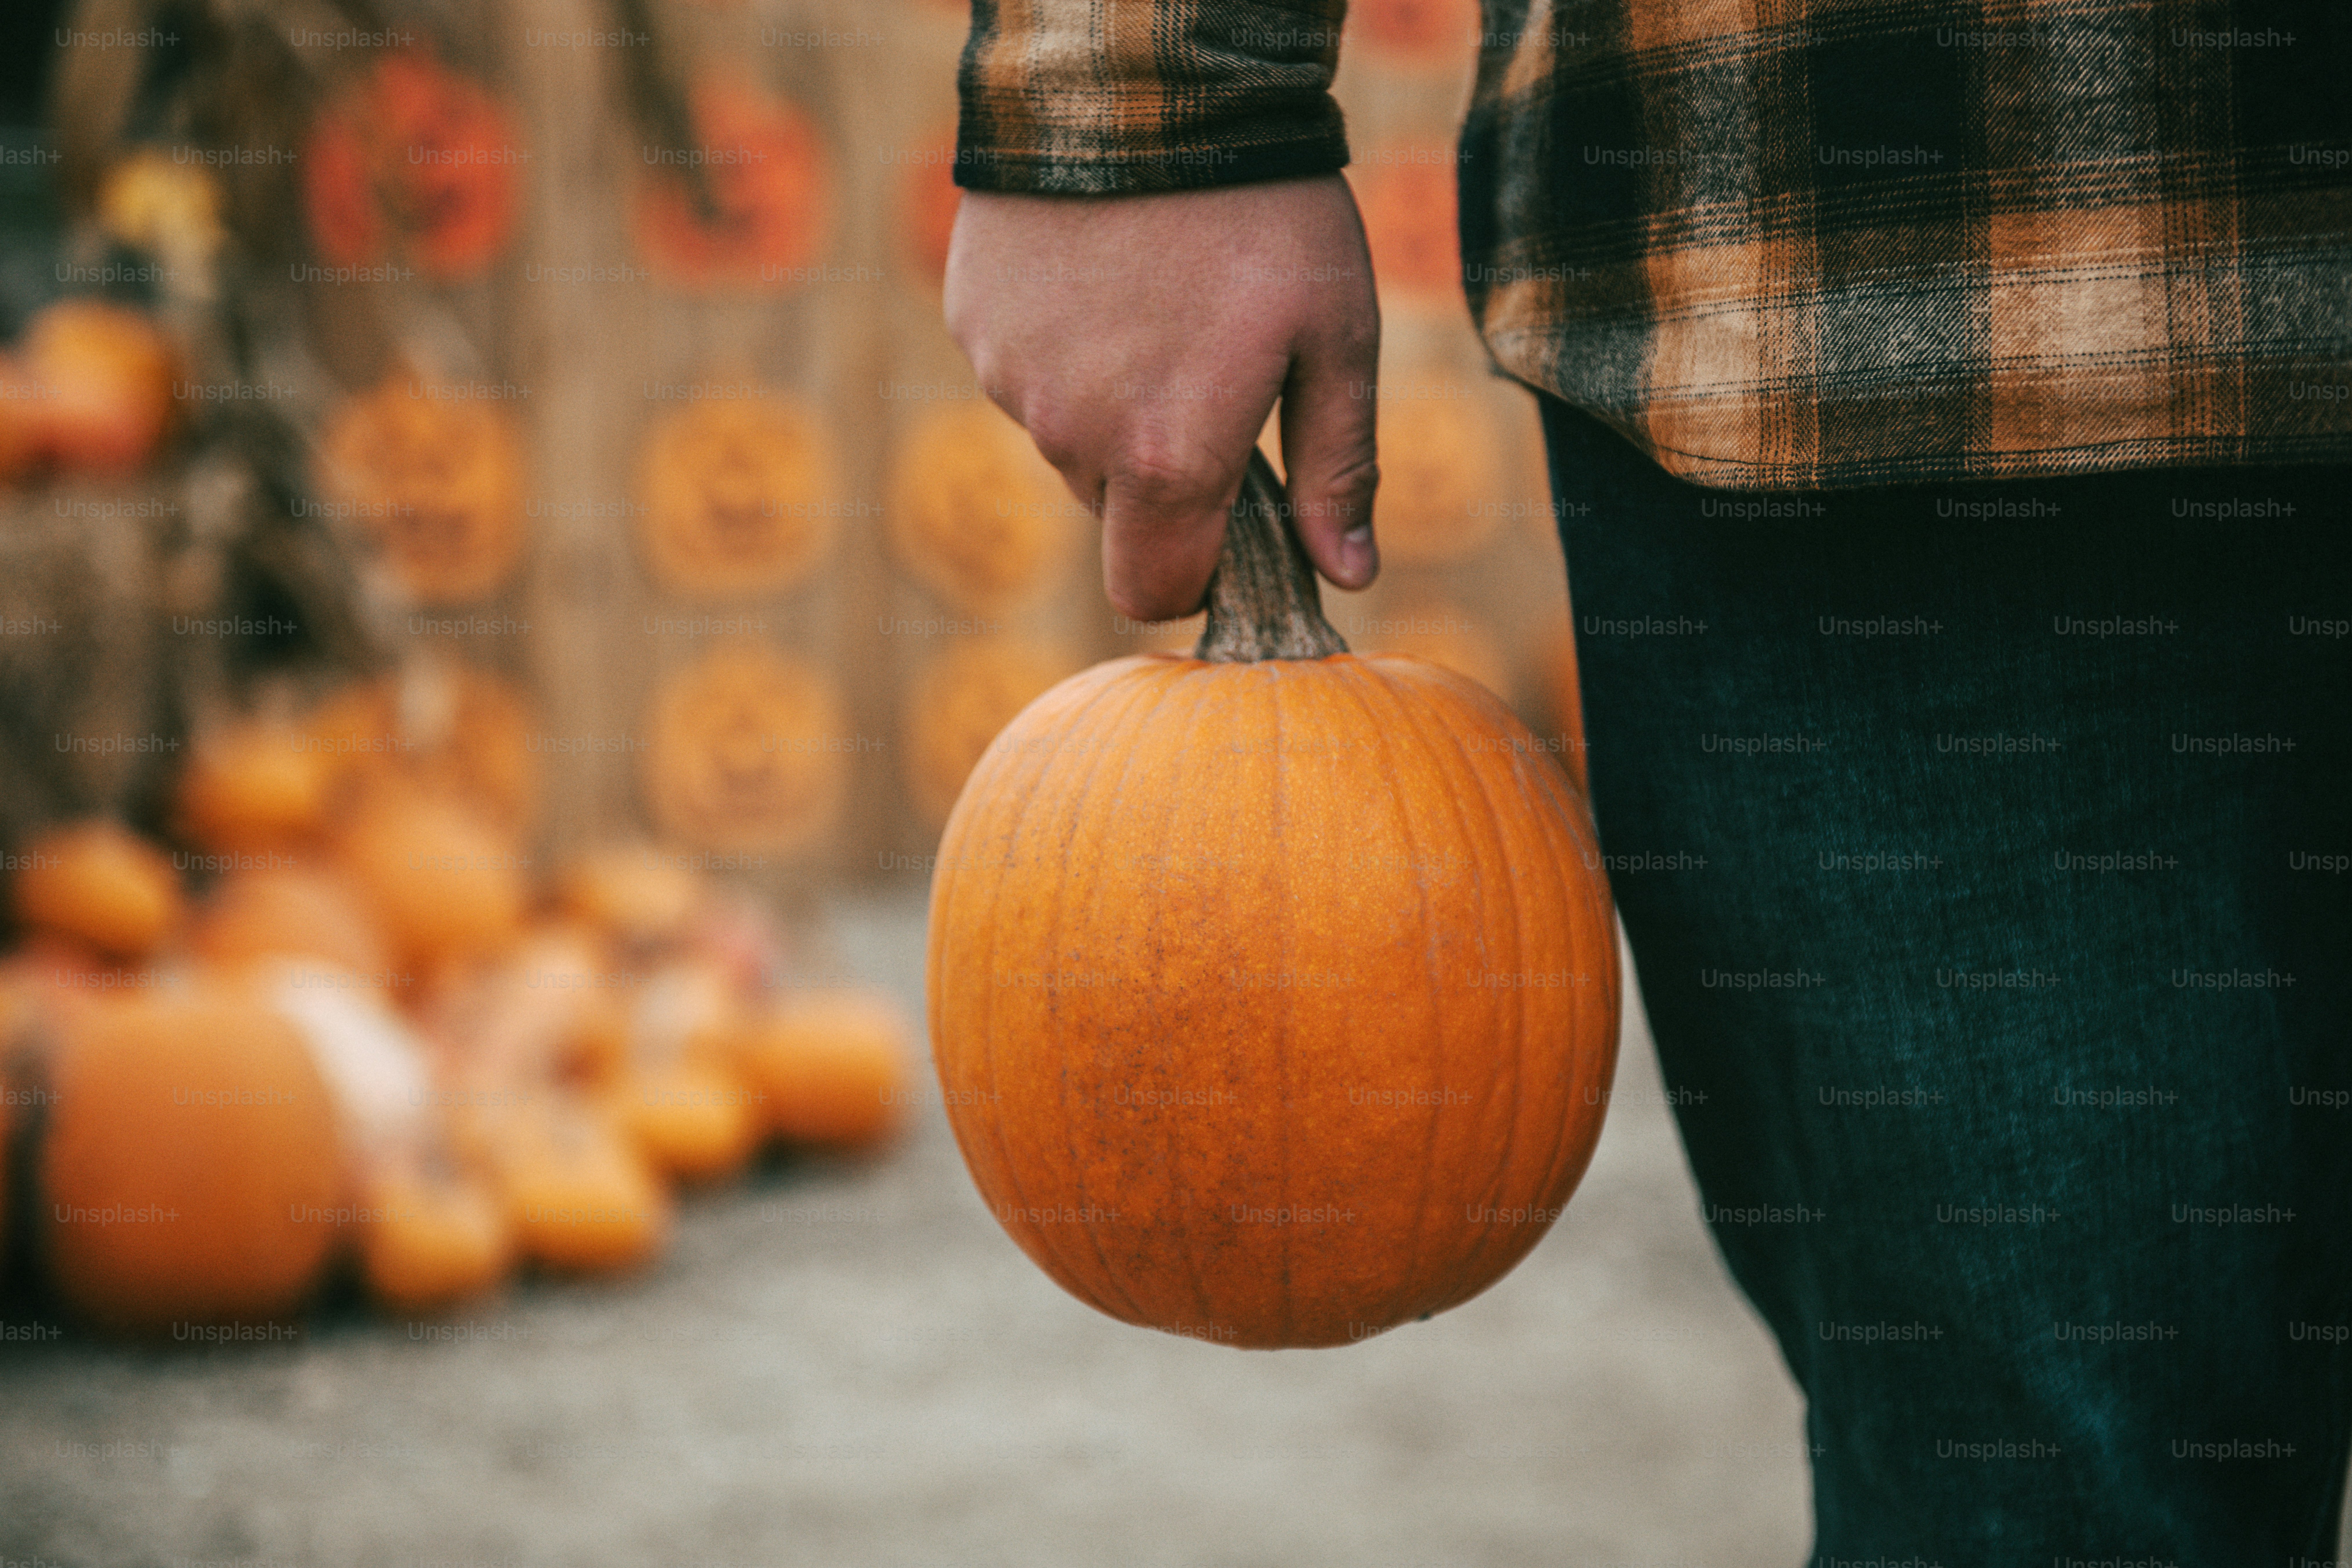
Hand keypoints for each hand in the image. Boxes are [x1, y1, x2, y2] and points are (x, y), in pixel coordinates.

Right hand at [944, 175, 1380, 622]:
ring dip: (1111, 402)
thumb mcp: (1336, 335)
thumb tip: (1347, 575)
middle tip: (1206, 372)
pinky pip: (1024, 372)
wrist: (1145, 80)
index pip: (1153, 590)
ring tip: (1157, 301)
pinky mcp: (976, 325)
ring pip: (1069, 439)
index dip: (1195, 574)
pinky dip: (1063, 345)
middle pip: (1116, 513)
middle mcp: (1075, 438)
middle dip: (1161, 473)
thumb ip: (1339, 467)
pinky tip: (1104, 270)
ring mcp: (1013, 381)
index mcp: (1168, 458)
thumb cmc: (1262, 209)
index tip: (1230, 521)